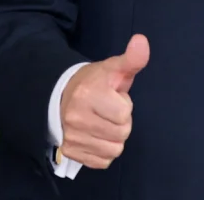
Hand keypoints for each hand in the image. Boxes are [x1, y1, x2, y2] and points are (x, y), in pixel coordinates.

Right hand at [58, 34, 148, 167]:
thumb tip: (142, 41)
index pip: (123, 114)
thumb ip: (132, 59)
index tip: (113, 98)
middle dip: (121, 122)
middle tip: (108, 111)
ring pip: (113, 150)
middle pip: (121, 134)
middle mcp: (76, 118)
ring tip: (103, 122)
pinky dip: (103, 151)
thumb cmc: (95, 83)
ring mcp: (71, 137)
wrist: (62, 96)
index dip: (124, 106)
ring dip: (114, 138)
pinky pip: (101, 161)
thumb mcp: (114, 68)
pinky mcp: (70, 152)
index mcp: (88, 94)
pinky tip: (96, 136)